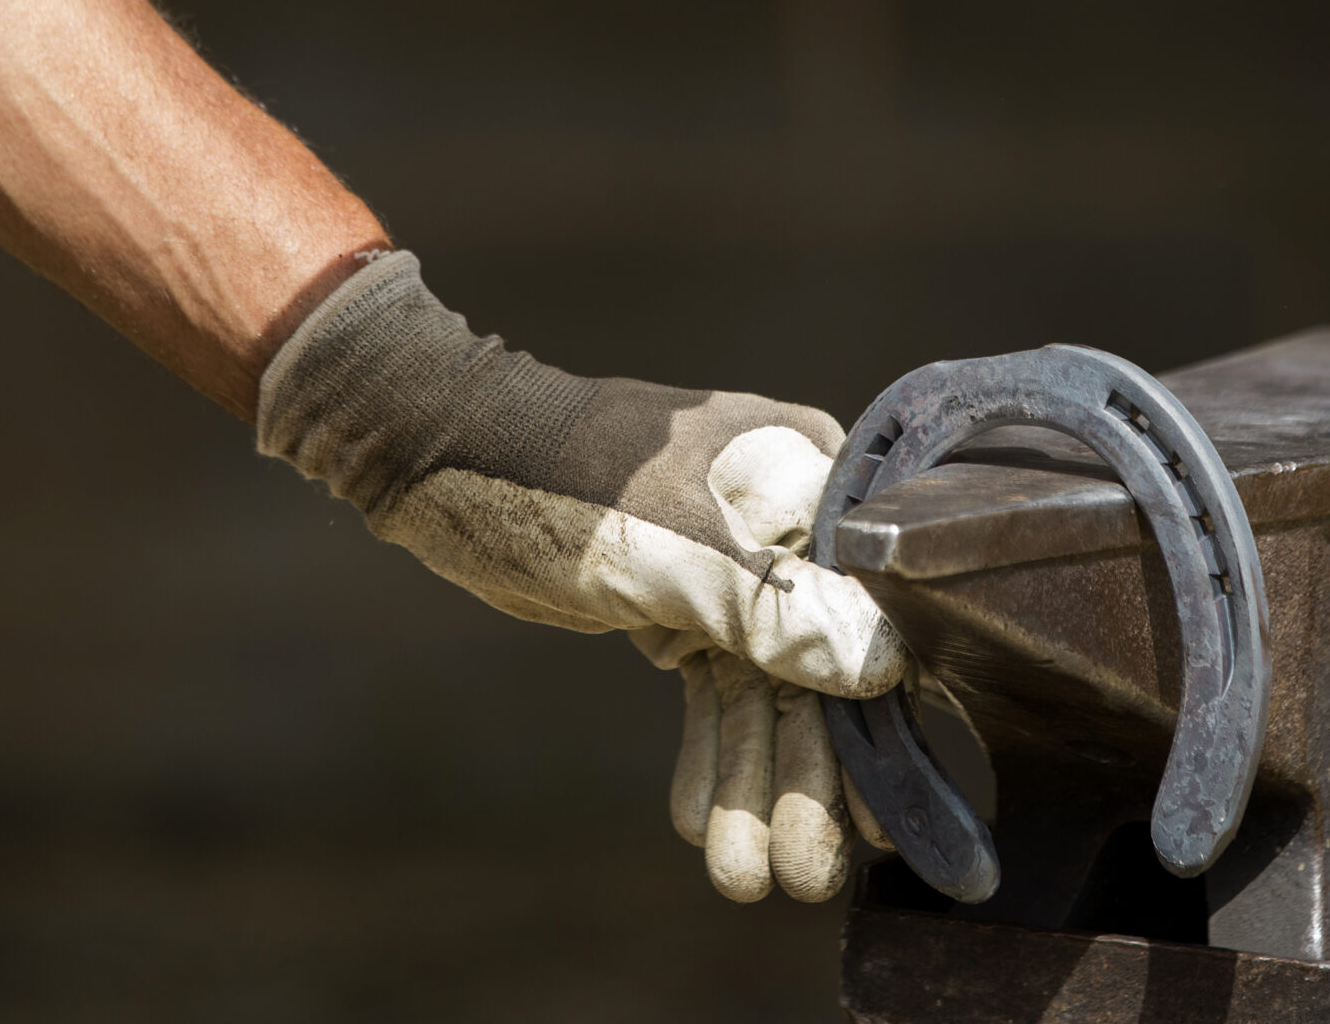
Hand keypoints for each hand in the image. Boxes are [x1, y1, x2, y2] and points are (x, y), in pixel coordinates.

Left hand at [257, 251, 904, 898]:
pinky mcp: (684, 603)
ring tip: (745, 878)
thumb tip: (881, 665)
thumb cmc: (561, 472)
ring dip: (753, 782)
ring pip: (764, 692)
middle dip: (805, 776)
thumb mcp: (667, 542)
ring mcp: (737, 567)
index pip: (868, 610)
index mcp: (807, 478)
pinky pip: (714, 690)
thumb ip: (772, 604)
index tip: (876, 818)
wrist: (448, 451)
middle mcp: (789, 523)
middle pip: (820, 666)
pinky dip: (708, 753)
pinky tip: (698, 826)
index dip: (874, 720)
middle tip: (804, 877)